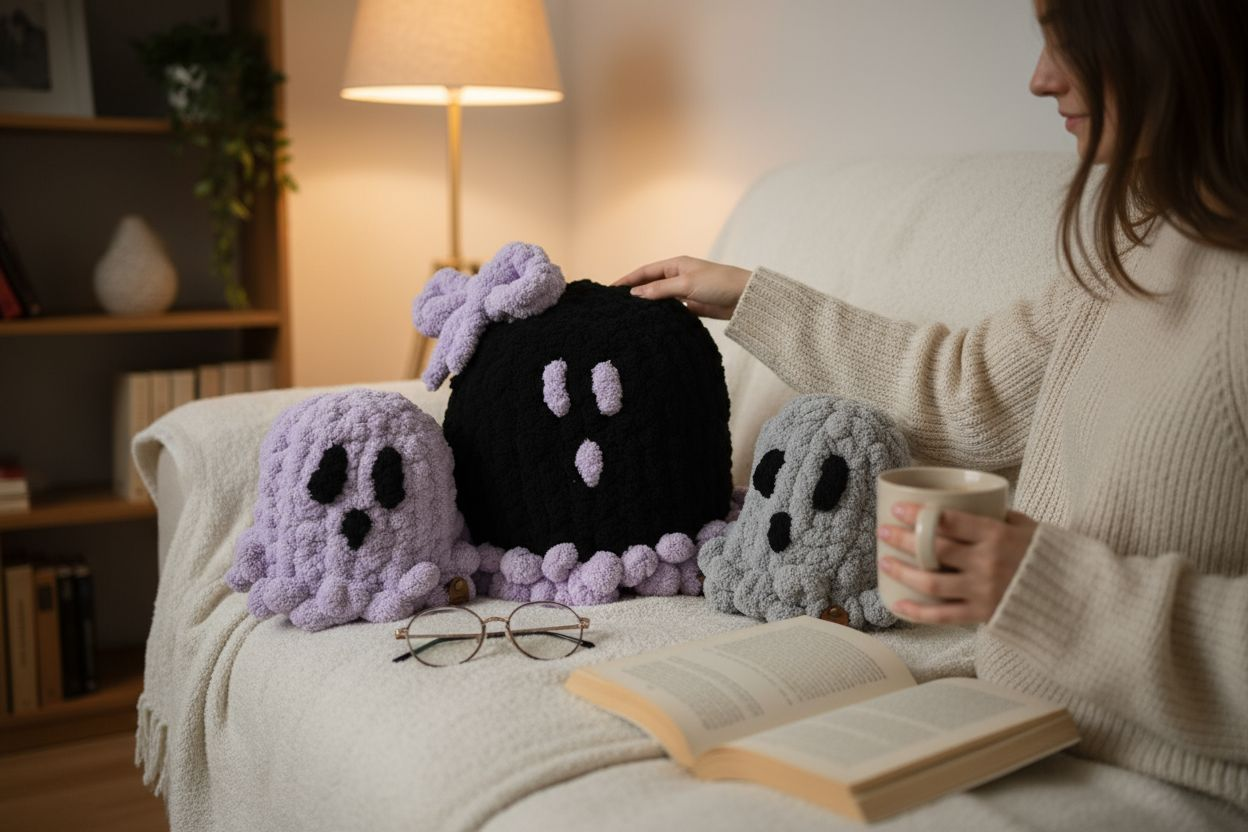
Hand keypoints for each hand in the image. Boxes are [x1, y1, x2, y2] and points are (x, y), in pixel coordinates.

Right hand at [613, 256, 750, 319]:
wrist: (746, 298)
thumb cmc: (719, 283)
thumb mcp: (686, 284)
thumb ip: (660, 290)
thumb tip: (635, 294)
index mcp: (676, 265)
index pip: (645, 271)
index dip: (627, 279)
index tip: (611, 289)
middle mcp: (678, 277)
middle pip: (650, 284)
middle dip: (634, 292)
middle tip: (616, 304)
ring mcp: (685, 291)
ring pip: (660, 298)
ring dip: (647, 305)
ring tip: (629, 315)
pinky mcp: (693, 306)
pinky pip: (672, 310)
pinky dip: (661, 315)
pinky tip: (651, 322)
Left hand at [877, 503, 1037, 623]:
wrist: (1078, 598)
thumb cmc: (1052, 558)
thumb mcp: (1031, 529)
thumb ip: (1002, 518)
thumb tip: (978, 505)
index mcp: (998, 535)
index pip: (949, 521)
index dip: (919, 514)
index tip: (898, 508)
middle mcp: (987, 562)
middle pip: (934, 549)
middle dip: (903, 539)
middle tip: (883, 531)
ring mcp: (983, 590)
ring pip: (932, 581)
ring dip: (903, 571)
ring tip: (884, 561)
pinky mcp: (983, 614)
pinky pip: (944, 615)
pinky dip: (918, 611)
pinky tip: (898, 603)